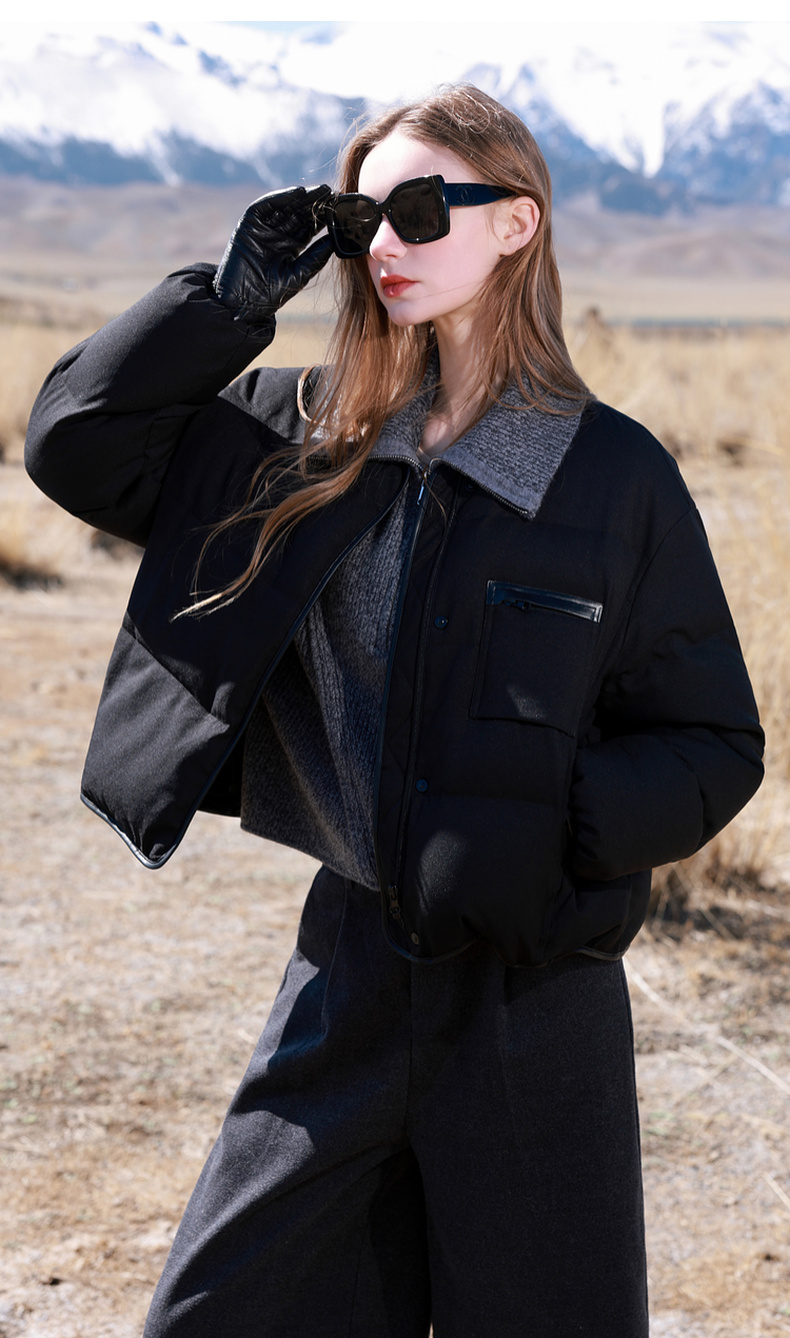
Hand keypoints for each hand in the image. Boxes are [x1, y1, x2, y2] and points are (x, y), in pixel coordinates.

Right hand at [214, 184, 333, 332]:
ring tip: (320, 190)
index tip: (340, 208)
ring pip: (285, 206)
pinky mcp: (249, 224)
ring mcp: (263, 228)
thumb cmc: (270, 294)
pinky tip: (298, 192)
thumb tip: (335, 241)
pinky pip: (265, 206)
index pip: (310, 226)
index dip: (324, 217)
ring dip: (302, 197)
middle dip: (315, 203)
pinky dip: (280, 197)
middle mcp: (278, 234)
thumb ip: (316, 257)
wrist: (242, 303)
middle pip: (299, 213)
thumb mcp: (299, 274)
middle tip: (332, 192)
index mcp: (292, 246)